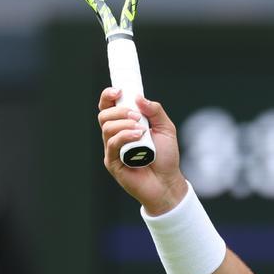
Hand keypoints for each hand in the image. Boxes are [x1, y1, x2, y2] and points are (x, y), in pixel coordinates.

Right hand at [97, 88, 187, 214]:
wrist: (168, 182)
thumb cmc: (166, 157)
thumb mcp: (166, 129)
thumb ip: (155, 111)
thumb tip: (138, 97)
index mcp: (125, 125)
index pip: (108, 106)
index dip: (108, 96)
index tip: (118, 91)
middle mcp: (115, 136)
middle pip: (104, 115)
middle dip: (120, 111)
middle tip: (137, 117)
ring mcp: (112, 149)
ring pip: (107, 128)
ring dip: (124, 124)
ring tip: (141, 130)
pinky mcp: (112, 162)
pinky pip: (112, 144)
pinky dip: (125, 136)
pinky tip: (138, 137)